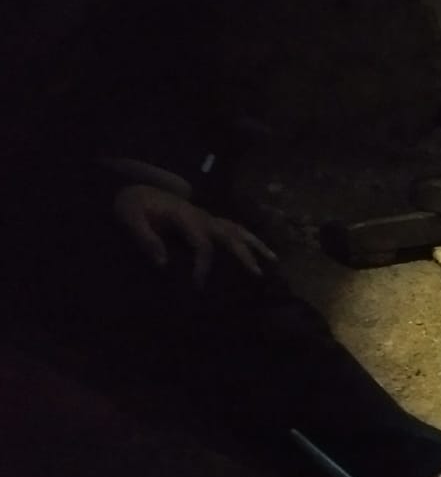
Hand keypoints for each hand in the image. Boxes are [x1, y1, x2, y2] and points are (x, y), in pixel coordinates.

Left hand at [111, 183, 276, 287]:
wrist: (135, 190)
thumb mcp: (130, 218)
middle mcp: (202, 216)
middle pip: (229, 235)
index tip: (198, 286)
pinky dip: (247, 239)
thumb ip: (145, 238)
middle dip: (245, 254)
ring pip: (237, 229)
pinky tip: (258, 251)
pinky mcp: (207, 220)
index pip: (202, 243)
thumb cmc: (133, 205)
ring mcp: (207, 216)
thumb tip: (163, 264)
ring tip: (274, 260)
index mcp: (186, 216)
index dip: (203, 265)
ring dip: (256, 244)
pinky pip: (232, 228)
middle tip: (258, 273)